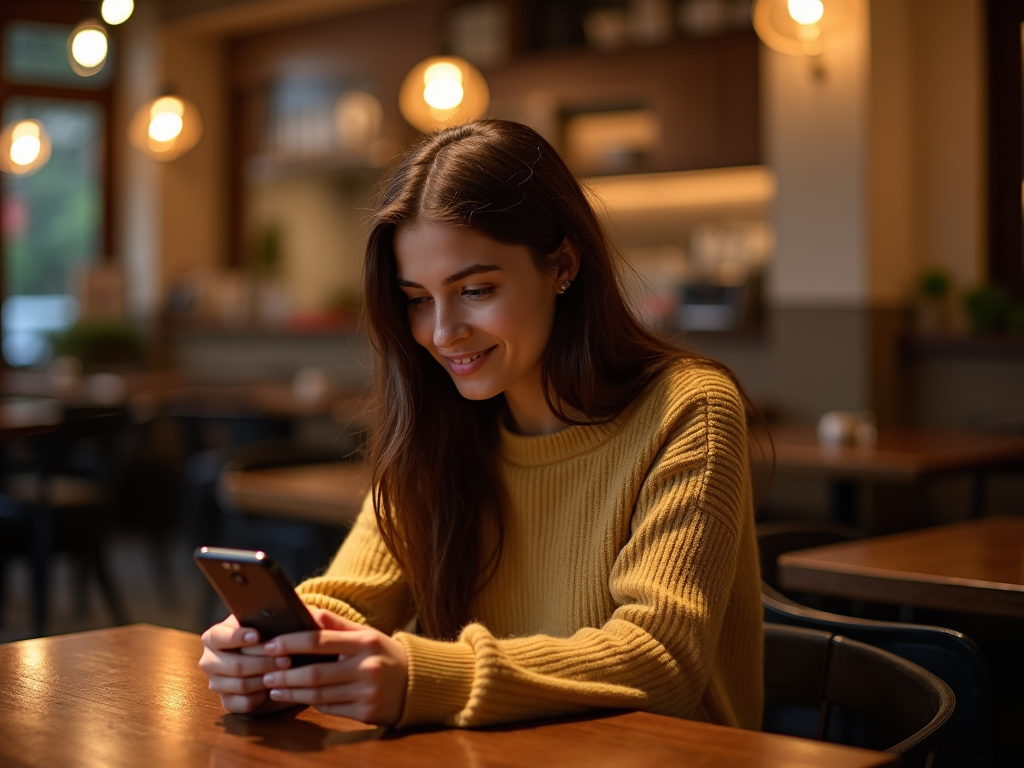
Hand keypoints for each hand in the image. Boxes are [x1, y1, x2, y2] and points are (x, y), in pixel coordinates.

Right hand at [199, 614, 290, 713]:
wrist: (264, 655)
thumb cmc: (264, 633)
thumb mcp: (264, 621)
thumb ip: (272, 618)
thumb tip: (297, 615)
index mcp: (213, 637)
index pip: (219, 637)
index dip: (237, 637)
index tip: (257, 635)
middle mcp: (209, 660)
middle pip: (235, 665)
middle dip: (264, 662)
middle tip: (286, 659)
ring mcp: (216, 682)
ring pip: (241, 685)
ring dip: (265, 679)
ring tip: (284, 672)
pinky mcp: (226, 701)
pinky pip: (242, 704)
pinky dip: (260, 697)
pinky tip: (273, 689)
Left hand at [259, 608, 408, 725]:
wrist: (416, 682)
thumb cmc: (383, 654)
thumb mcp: (365, 633)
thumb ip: (334, 624)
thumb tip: (302, 610)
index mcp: (365, 642)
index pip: (319, 640)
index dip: (290, 643)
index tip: (269, 646)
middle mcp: (367, 667)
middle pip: (316, 673)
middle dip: (285, 675)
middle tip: (265, 675)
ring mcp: (367, 692)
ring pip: (319, 695)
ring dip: (292, 693)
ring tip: (274, 689)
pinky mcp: (366, 713)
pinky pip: (331, 709)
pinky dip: (313, 704)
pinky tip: (300, 698)